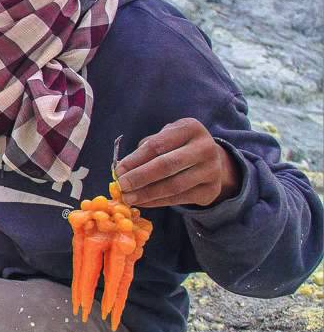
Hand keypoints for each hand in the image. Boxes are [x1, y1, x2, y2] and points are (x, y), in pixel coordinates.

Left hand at [116, 118, 239, 207]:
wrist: (210, 161)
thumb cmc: (177, 147)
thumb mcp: (164, 138)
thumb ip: (145, 150)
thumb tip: (122, 170)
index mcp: (190, 128)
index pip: (157, 145)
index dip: (135, 160)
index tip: (118, 171)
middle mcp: (206, 148)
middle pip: (167, 165)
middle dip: (140, 177)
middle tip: (122, 186)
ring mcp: (212, 170)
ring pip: (174, 185)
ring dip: (147, 193)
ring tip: (128, 198)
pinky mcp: (211, 190)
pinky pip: (179, 199)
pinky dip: (157, 202)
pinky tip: (143, 202)